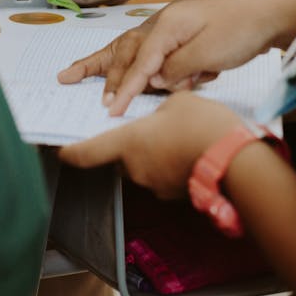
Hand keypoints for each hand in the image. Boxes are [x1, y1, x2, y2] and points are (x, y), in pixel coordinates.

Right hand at [59, 0, 279, 115]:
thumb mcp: (207, 53)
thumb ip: (176, 69)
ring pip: (132, 49)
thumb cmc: (240, 29)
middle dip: (109, 76)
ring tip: (77, 72)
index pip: (140, 63)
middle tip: (94, 100)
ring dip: (109, 65)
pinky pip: (150, 52)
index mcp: (168, 26)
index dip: (125, 88)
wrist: (267, 14)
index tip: (112, 109)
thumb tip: (155, 80)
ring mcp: (171, 28)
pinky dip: (134, 62)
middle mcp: (164, 24)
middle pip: (127, 52)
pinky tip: (121, 68)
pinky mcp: (182, 36)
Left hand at [60, 91, 242, 198]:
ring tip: (172, 134)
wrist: (236, 163)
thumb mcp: (177, 101)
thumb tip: (158, 113)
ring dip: (149, 153)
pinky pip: (161, 175)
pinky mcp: (174, 194)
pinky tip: (185, 148)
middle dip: (125, 143)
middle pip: (117, 157)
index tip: (59, 150)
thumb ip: (158, 107)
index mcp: (128, 143)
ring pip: (142, 166)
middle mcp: (136, 168)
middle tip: (141, 125)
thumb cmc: (203, 126)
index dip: (69, 151)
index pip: (86, 152)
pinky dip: (166, 163)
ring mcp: (154, 185)